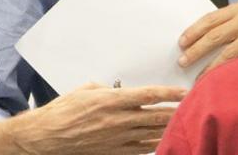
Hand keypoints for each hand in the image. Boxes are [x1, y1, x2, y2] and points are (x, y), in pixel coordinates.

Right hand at [0, 82, 186, 154]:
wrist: (43, 139)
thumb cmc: (62, 111)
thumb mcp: (85, 90)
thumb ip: (106, 89)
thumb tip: (118, 89)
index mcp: (112, 100)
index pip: (148, 95)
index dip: (169, 94)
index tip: (184, 90)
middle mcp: (117, 121)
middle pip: (155, 117)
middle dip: (176, 112)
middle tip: (194, 106)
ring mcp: (115, 140)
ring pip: (150, 136)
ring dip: (168, 130)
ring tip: (185, 124)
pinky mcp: (111, 154)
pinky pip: (138, 151)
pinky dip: (152, 146)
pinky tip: (163, 142)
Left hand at [178, 1, 237, 76]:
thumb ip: (232, 24)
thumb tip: (201, 39)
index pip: (212, 18)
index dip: (194, 31)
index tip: (181, 43)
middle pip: (216, 36)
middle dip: (196, 50)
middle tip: (182, 63)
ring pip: (227, 55)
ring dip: (210, 70)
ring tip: (198, 82)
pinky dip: (230, 76)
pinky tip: (221, 84)